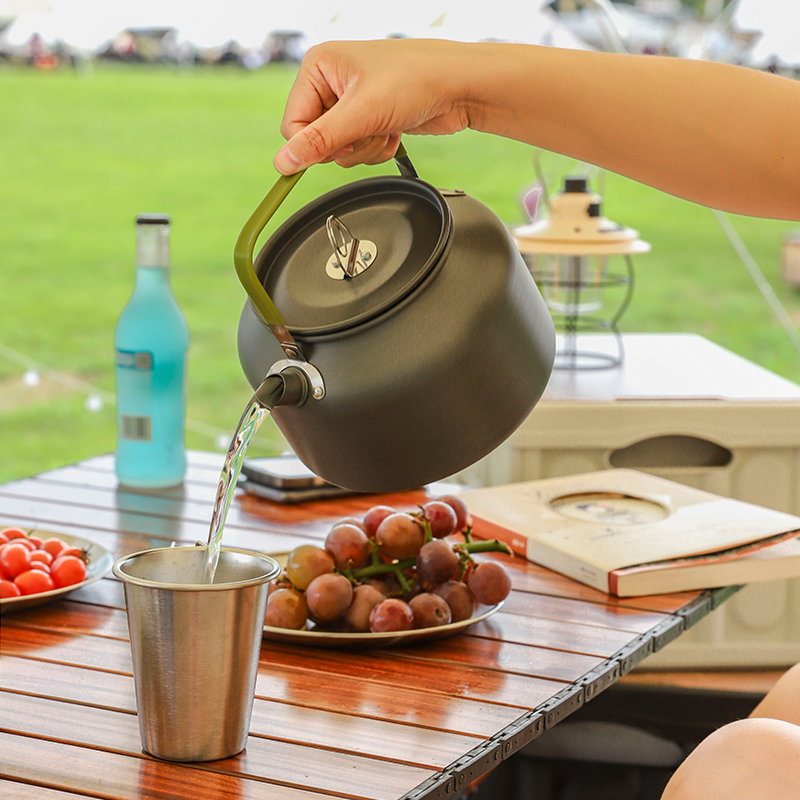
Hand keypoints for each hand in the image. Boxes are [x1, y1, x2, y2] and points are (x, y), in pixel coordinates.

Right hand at [273, 39, 471, 174]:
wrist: (461, 85)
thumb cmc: (416, 80)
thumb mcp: (361, 114)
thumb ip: (319, 141)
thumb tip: (283, 161)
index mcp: (319, 66)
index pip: (293, 124)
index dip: (315, 144)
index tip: (340, 146)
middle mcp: (332, 81)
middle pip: (318, 140)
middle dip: (347, 145)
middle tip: (370, 128)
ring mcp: (353, 101)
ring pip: (341, 151)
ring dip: (366, 148)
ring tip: (386, 125)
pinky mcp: (371, 118)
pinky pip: (361, 150)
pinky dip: (378, 148)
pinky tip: (395, 130)